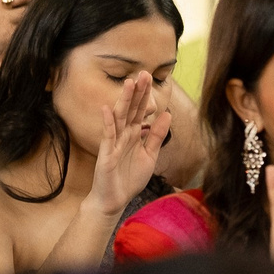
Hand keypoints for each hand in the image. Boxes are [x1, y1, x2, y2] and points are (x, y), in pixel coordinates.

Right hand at [0, 0, 36, 81]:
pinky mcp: (9, 31)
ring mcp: (1, 18)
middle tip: (29, 9)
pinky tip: (21, 33)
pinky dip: (29, 27)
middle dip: (32, 1)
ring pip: (29, 9)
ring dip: (31, 15)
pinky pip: (27, 24)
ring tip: (23, 23)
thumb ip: (1, 2)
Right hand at [86, 71, 168, 218]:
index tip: (151, 77)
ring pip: (119, 118)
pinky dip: (107, 122)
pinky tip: (107, 108)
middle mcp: (123, 135)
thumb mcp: (150, 155)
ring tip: (129, 83)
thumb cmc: (129, 178)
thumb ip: (156, 135)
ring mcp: (114, 143)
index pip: (141, 111)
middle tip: (144, 73)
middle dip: (137, 92)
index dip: (146, 95)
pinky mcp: (106, 154)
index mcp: (134, 134)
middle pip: (131, 109)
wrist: (114, 200)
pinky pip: (107, 136)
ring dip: (124, 100)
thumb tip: (167, 114)